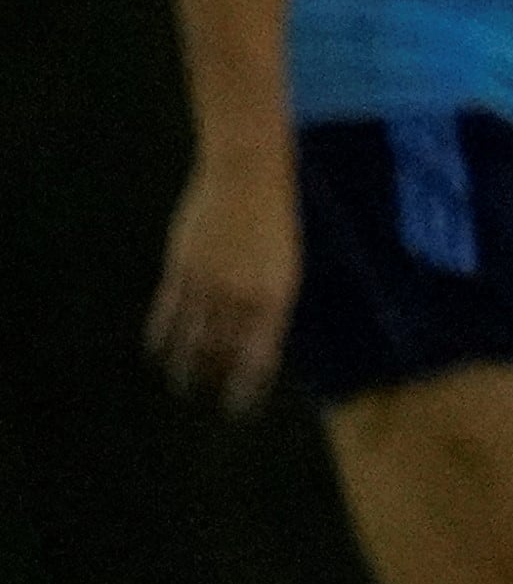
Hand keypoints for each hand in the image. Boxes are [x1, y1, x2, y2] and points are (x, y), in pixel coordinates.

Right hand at [148, 146, 300, 416]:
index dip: (246, 388)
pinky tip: (159, 350)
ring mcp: (209, 282)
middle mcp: (242, 296)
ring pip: (191, 338)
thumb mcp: (282, 266)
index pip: (258, 359)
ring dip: (184, 365)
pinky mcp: (182, 267)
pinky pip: (168, 312)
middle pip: (220, 354)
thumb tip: (248, 338)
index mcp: (276, 298)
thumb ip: (265, 303)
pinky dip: (162, 335)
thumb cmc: (273, 220)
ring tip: (182, 381)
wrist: (248, 176)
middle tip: (204, 395)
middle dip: (212, 379)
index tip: (238, 408)